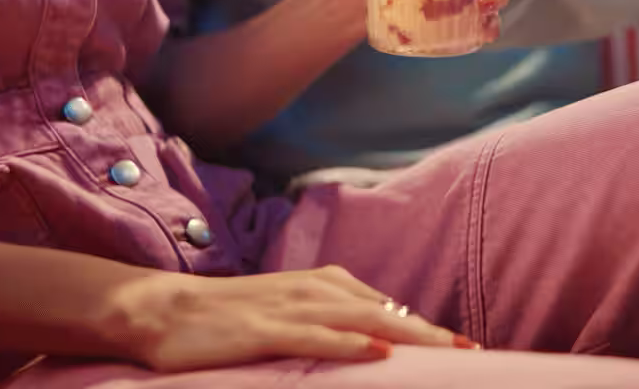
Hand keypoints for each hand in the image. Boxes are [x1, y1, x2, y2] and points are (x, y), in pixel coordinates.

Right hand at [107, 265, 475, 372]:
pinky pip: (315, 336)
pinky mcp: (264, 329)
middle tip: (472, 351)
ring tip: (445, 350)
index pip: (390, 309)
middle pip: (387, 313)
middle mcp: (317, 290)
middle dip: (432, 333)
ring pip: (363, 321)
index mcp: (328, 285)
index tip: (465, 348)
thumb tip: (381, 337)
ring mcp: (292, 308)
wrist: (166, 310)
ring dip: (408, 336)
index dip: (428, 329)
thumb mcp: (292, 313)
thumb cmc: (233, 316)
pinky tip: (378, 352)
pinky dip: (349, 342)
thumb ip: (334, 320)